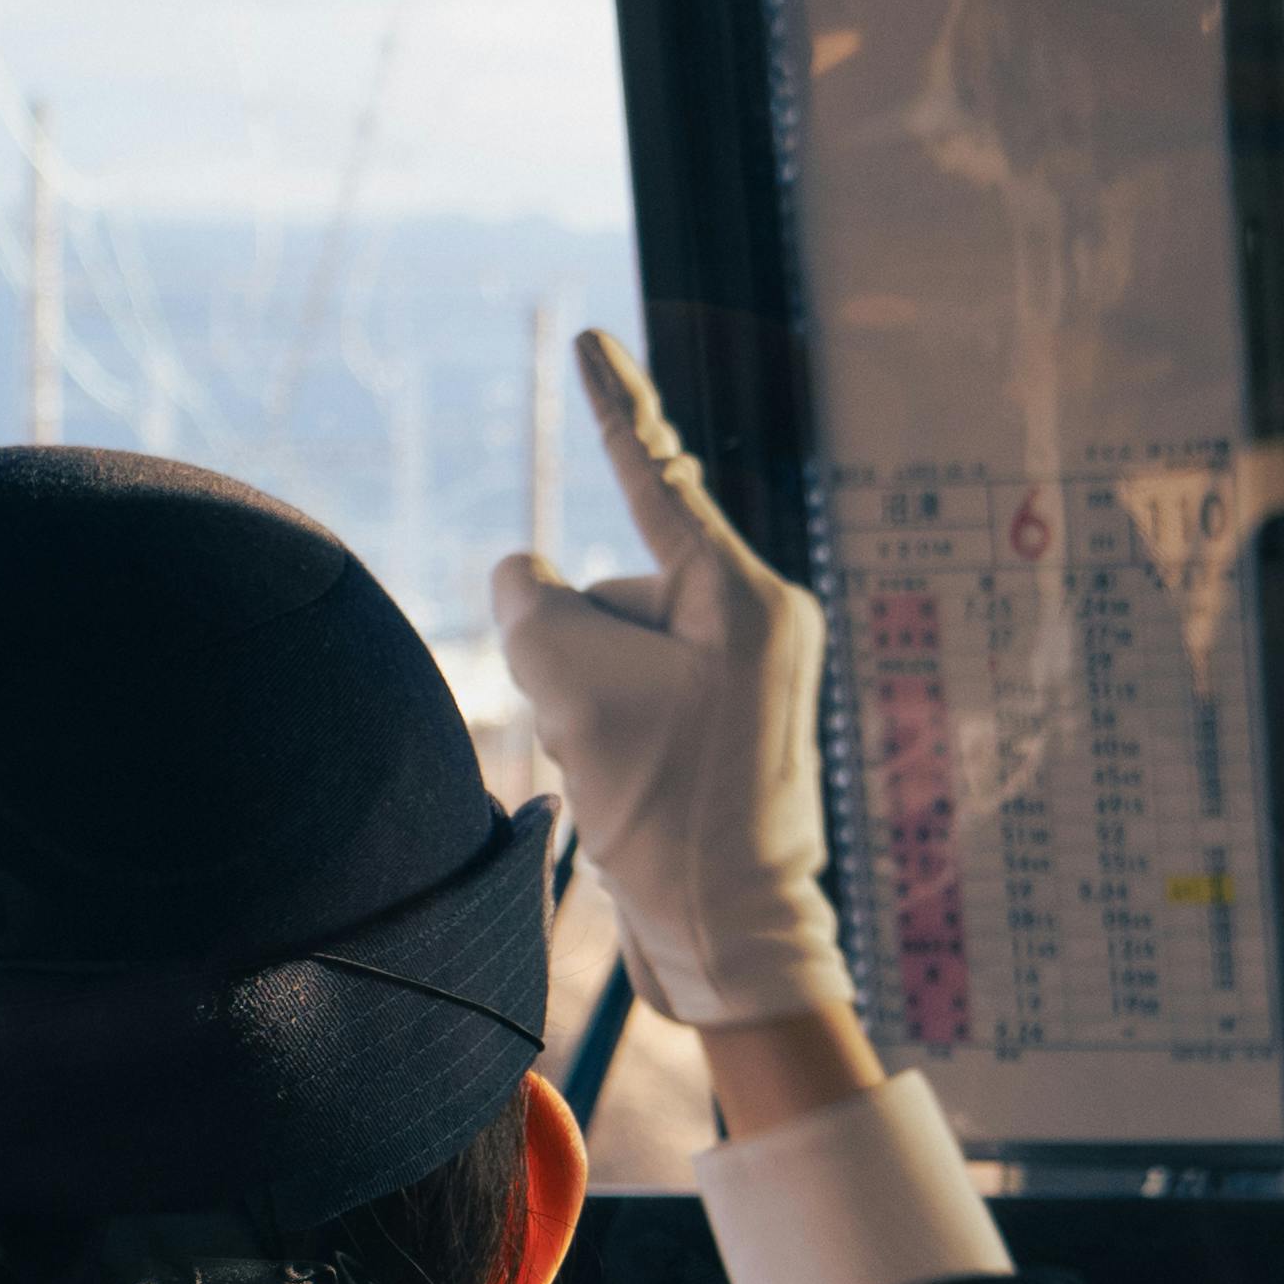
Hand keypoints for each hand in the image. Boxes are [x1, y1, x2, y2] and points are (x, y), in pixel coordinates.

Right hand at [489, 329, 856, 1033]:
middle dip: (575, 657)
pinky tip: (625, 798)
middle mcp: (754, 621)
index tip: (588, 340)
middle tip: (615, 744)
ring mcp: (739, 679)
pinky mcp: (717, 729)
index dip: (613, 404)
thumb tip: (529, 580)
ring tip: (626, 779)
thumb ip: (532, 603)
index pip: (656, 475)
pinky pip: (624, 700)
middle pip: (607, 592)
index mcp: (743, 594)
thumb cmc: (669, 813)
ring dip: (583, 708)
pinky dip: (601, 739)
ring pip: (604, 651)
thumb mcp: (575, 689)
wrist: (731, 944)